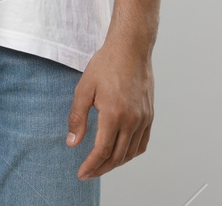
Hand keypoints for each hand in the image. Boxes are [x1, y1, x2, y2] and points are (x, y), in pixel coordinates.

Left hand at [66, 35, 153, 179]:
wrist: (130, 49)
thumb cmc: (106, 65)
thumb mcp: (84, 89)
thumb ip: (77, 117)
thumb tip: (72, 143)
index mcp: (114, 113)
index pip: (102, 151)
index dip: (91, 166)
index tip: (81, 173)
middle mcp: (132, 119)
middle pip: (117, 157)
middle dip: (101, 169)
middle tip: (88, 173)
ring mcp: (143, 118)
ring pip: (130, 153)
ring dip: (115, 163)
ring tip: (101, 165)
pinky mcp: (149, 115)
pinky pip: (142, 143)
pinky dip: (131, 153)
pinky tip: (120, 153)